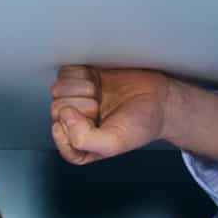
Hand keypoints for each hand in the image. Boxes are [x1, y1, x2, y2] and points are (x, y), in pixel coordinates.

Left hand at [49, 65, 177, 164]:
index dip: (72, 125)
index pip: (59, 135)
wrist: (161, 98)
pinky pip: (65, 73)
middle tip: (102, 107)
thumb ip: (83, 140)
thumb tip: (63, 116)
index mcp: (79, 144)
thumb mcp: (113, 143)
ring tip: (101, 94)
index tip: (92, 120)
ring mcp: (76, 99)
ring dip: (82, 88)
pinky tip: (97, 81)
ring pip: (58, 90)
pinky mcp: (80, 78)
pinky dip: (81, 74)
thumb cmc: (141, 123)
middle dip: (82, 105)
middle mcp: (74, 122)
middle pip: (56, 109)